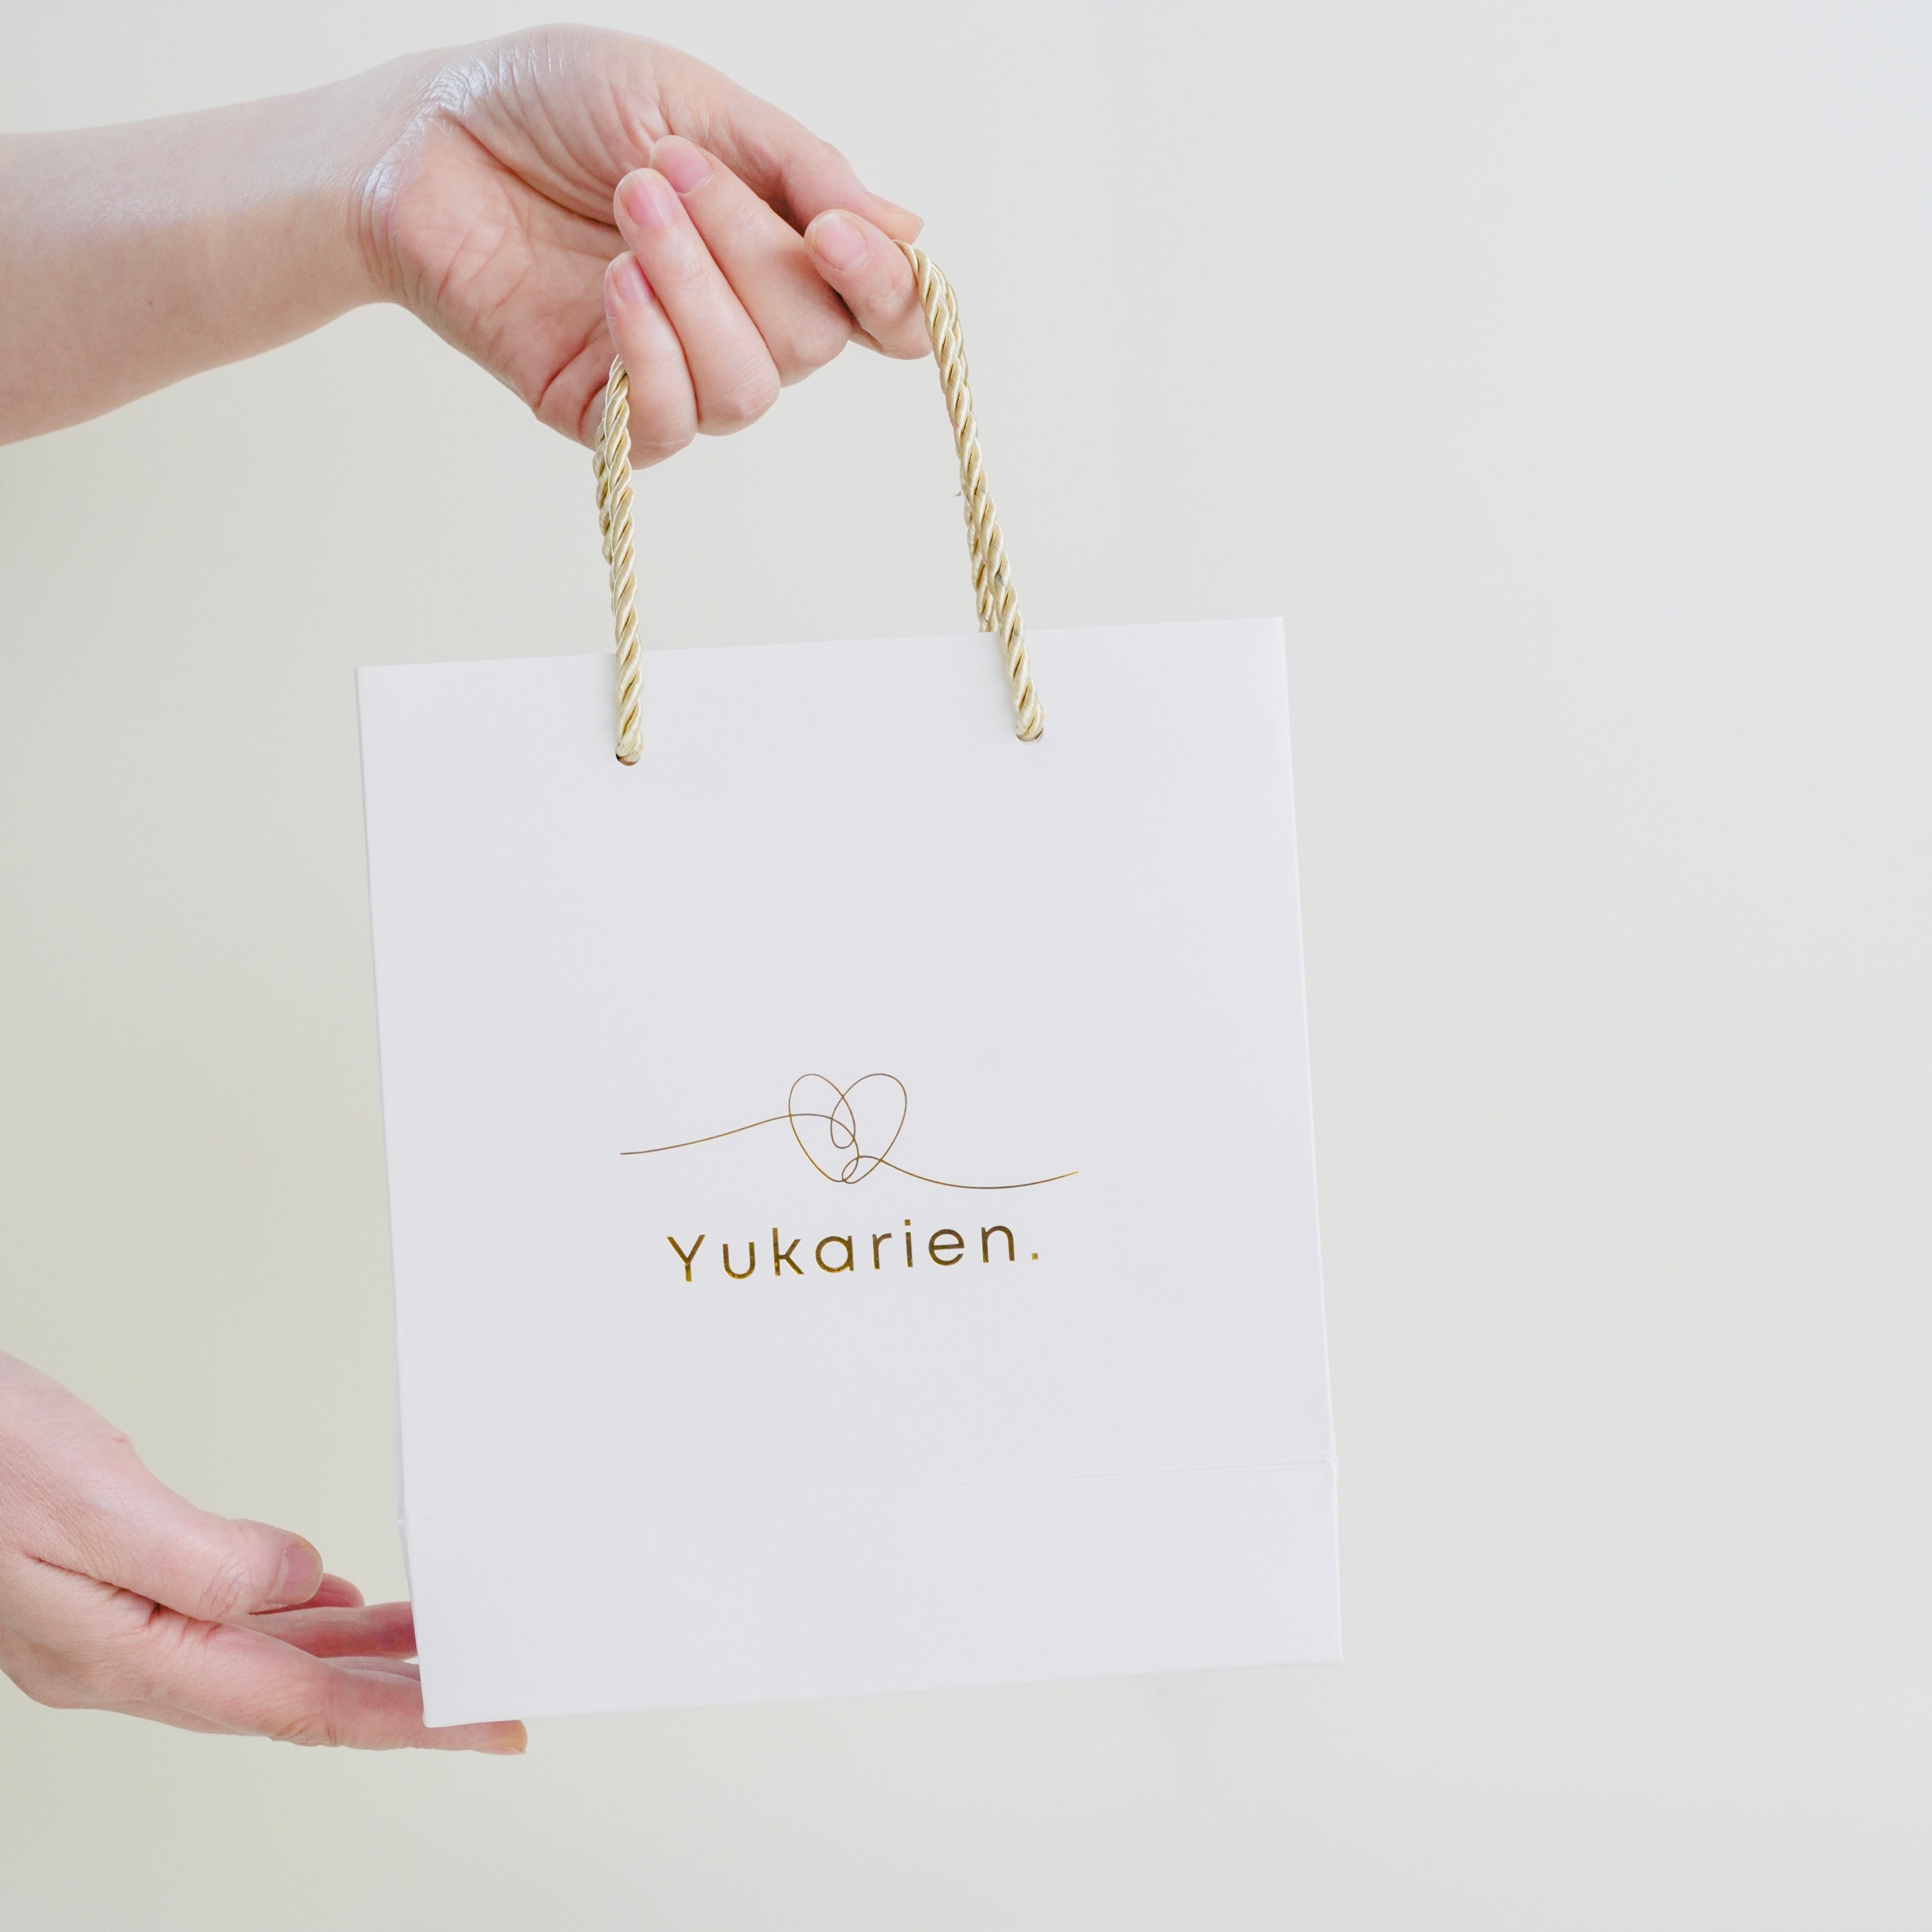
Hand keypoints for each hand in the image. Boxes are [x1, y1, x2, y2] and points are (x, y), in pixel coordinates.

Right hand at [0, 1351, 521, 1751]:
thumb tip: (303, 1582)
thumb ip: (204, 1558)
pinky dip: (297, 1618)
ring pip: (269, 1660)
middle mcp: (126, 1658)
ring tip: (436, 1644)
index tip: (483, 1725)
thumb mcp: (93, 1499)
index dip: (405, 1719)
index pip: (300, 1707)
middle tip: (487, 1695)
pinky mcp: (115, 1588)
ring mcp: (117, 1629)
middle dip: (399, 1698)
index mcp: (128, 1654)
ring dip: (357, 1656)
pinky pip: (233, 1622)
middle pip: (295, 1697)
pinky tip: (331, 1604)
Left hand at [354, 26, 933, 462]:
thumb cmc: (547, 105)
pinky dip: (650, 353)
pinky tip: (610, 284)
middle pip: (814, 341)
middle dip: (748, 248)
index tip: (833, 233)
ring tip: (627, 205)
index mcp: (778, 251)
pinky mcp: (603, 413)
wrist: (420, 134)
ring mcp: (674, 375)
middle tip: (663, 169)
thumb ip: (797, 168)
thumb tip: (908, 233)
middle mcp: (741, 324)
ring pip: (749, 389)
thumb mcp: (689, 100)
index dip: (884, 291)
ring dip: (695, 290)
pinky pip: (671, 425)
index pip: (883, 315)